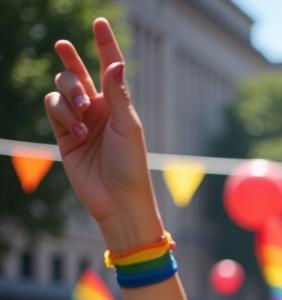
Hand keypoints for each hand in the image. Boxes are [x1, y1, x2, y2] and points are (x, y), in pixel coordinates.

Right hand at [44, 18, 161, 247]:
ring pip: (60, 89)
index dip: (104, 44)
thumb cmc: (131, 165)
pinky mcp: (63, 135)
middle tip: (66, 54)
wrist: (118, 199)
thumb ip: (117, 93)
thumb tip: (116, 62)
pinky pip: (53, 108)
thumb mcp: (127, 126)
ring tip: (82, 119)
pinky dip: (62, 115)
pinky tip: (77, 133)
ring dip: (68, 97)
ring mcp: (79, 121)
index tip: (98, 21)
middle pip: (75, 74)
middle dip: (70, 65)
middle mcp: (98, 109)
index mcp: (118, 104)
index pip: (108, 67)